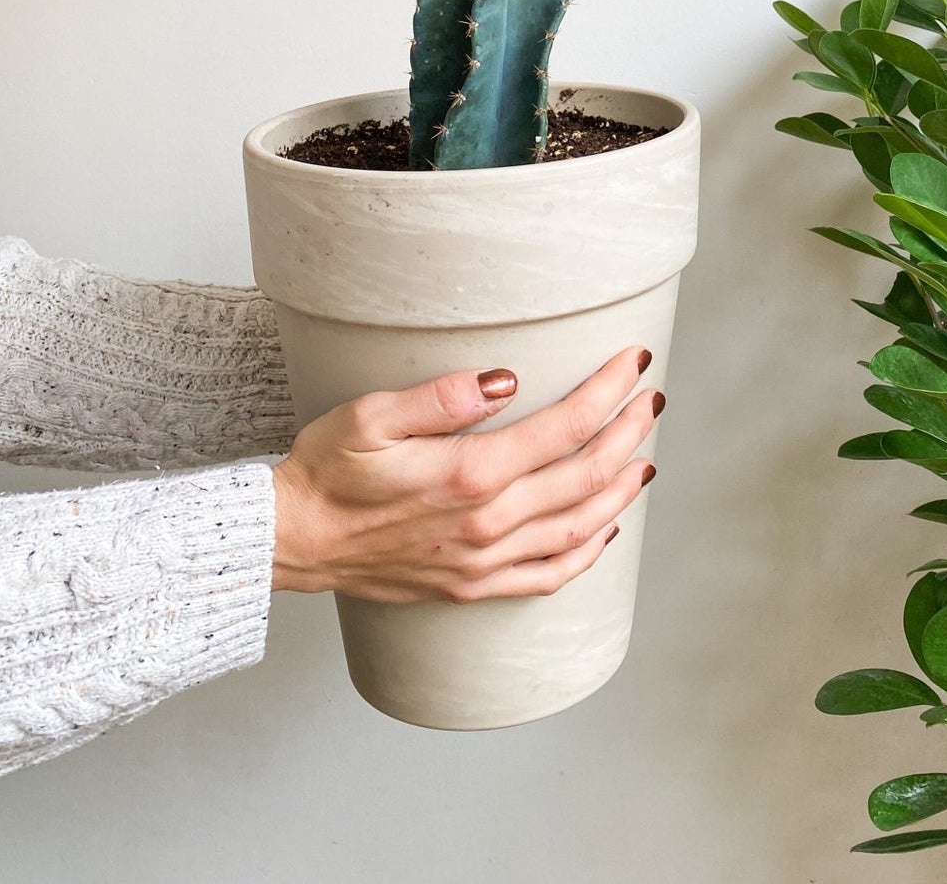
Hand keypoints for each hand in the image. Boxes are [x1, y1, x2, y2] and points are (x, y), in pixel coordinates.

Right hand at [270, 347, 661, 603]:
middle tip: (652, 398)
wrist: (294, 539)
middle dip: (629, 431)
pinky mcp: (471, 586)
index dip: (609, 391)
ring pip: (579, 527)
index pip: (565, 425)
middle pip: (585, 474)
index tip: (635, 360)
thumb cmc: (328, 469)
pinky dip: (587, 553)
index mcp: (470, 473)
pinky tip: (606, 530)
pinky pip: (547, 576)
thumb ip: (442, 396)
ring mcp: (482, 561)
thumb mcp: (371, 415)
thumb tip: (505, 379)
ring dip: (621, 490)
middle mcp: (487, 522)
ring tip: (646, 457)